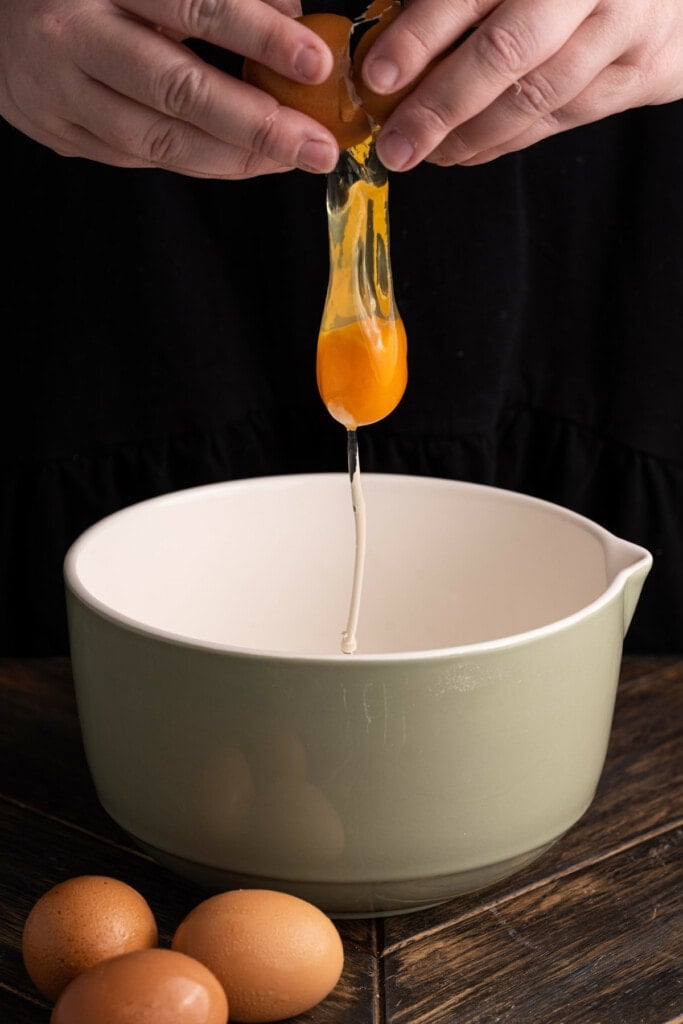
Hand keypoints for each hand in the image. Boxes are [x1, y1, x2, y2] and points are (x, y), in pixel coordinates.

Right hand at [0, 0, 339, 177]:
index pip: (193, 4)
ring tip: (290, 158)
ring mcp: (58, 92)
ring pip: (158, 140)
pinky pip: (138, 158)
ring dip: (234, 157)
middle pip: (177, 91)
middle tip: (317, 146)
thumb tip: (292, 14)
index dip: (258, 36)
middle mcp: (70, 35)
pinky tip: (242, 159)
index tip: (316, 63)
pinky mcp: (57, 132)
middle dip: (258, 125)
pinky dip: (198, 162)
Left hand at [359, 0, 682, 168]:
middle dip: (440, 107)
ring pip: (534, 98)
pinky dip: (504, 142)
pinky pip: (559, 120)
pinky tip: (465, 151)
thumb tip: (388, 47)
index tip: (379, 77)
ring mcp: (624, 28)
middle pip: (506, 53)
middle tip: (397, 144)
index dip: (421, 36)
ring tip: (423, 154)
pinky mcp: (640, 73)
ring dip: (469, 136)